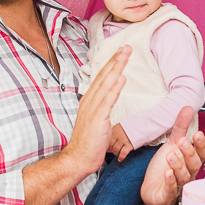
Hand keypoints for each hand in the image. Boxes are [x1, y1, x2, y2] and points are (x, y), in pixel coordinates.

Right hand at [63, 47, 127, 175]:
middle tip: (126, 46)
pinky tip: (121, 78)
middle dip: (115, 60)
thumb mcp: (97, 120)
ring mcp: (92, 109)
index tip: (121, 52)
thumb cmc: (89, 143)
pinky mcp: (97, 119)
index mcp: (89, 101)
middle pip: (103, 76)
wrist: (78, 159)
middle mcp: (89, 101)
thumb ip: (102, 108)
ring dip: (116, 68)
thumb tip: (109, 97)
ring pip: (106, 84)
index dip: (112, 64)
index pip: (102, 78)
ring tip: (125, 55)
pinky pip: (107, 101)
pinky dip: (114, 88)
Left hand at [109, 124, 132, 161]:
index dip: (109, 144)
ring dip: (116, 153)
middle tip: (114, 151)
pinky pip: (123, 153)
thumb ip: (116, 132)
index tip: (110, 146)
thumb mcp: (121, 126)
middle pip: (110, 145)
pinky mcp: (129, 145)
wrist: (142, 126)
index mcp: (115, 129)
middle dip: (112, 149)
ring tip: (117, 155)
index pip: (108, 139)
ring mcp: (123, 140)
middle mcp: (118, 134)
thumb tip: (112, 140)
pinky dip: (121, 157)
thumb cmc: (133, 127)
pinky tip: (120, 159)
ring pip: (115, 149)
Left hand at [141, 107, 204, 204]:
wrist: (153, 190)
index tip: (197, 134)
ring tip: (171, 156)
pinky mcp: (167, 194)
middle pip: (194, 164)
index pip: (201, 153)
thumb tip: (187, 108)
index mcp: (190, 161)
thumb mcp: (172, 145)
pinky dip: (170, 181)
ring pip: (183, 176)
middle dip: (189, 153)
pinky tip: (167, 173)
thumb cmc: (165, 168)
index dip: (201, 145)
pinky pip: (171, 188)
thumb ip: (180, 127)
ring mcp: (178, 184)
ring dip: (178, 165)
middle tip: (183, 142)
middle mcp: (187, 172)